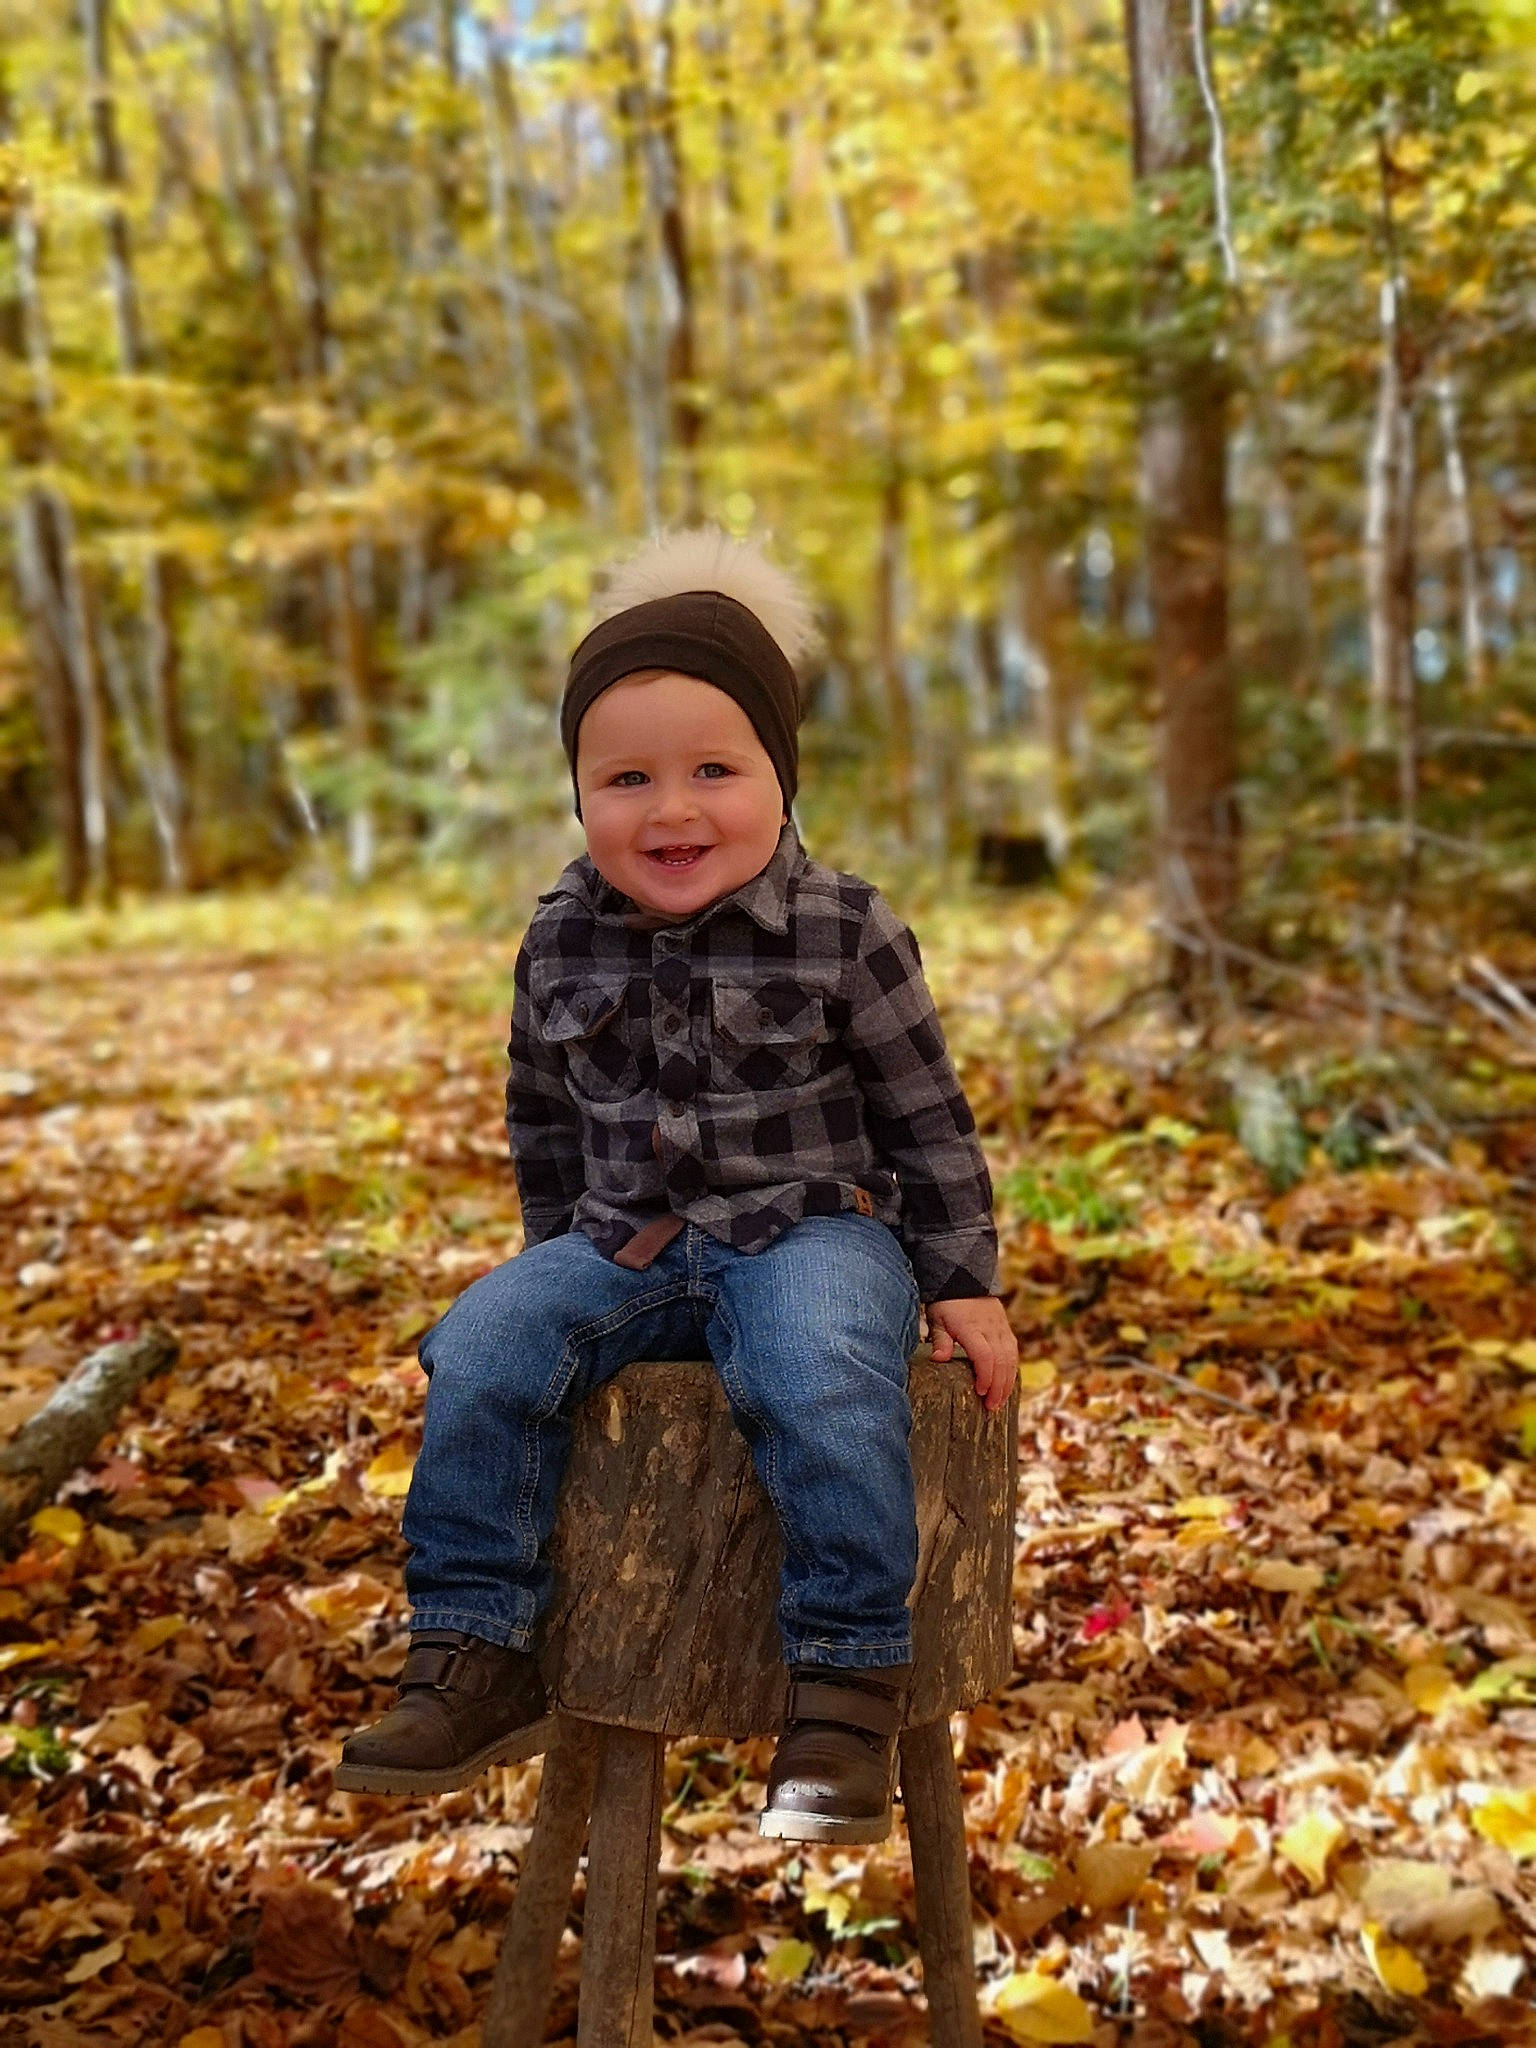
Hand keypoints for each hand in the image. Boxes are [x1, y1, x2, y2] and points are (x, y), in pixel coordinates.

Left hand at [923, 1297, 1018, 1412]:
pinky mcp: (1006, 1329)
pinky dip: (1012, 1370)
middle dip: (998, 1387)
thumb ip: (940, 1340)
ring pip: (1011, 1358)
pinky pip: (1013, 1352)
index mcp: (971, 1327)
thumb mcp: (937, 1318)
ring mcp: (1000, 1328)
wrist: (964, 1278)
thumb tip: (939, 1359)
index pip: (984, 1355)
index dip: (985, 1376)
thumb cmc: (946, 1303)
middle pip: (1001, 1361)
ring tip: (1000, 1402)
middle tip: (991, 1407)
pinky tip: (1007, 1385)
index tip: (980, 1391)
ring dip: (1007, 1382)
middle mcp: (990, 1329)